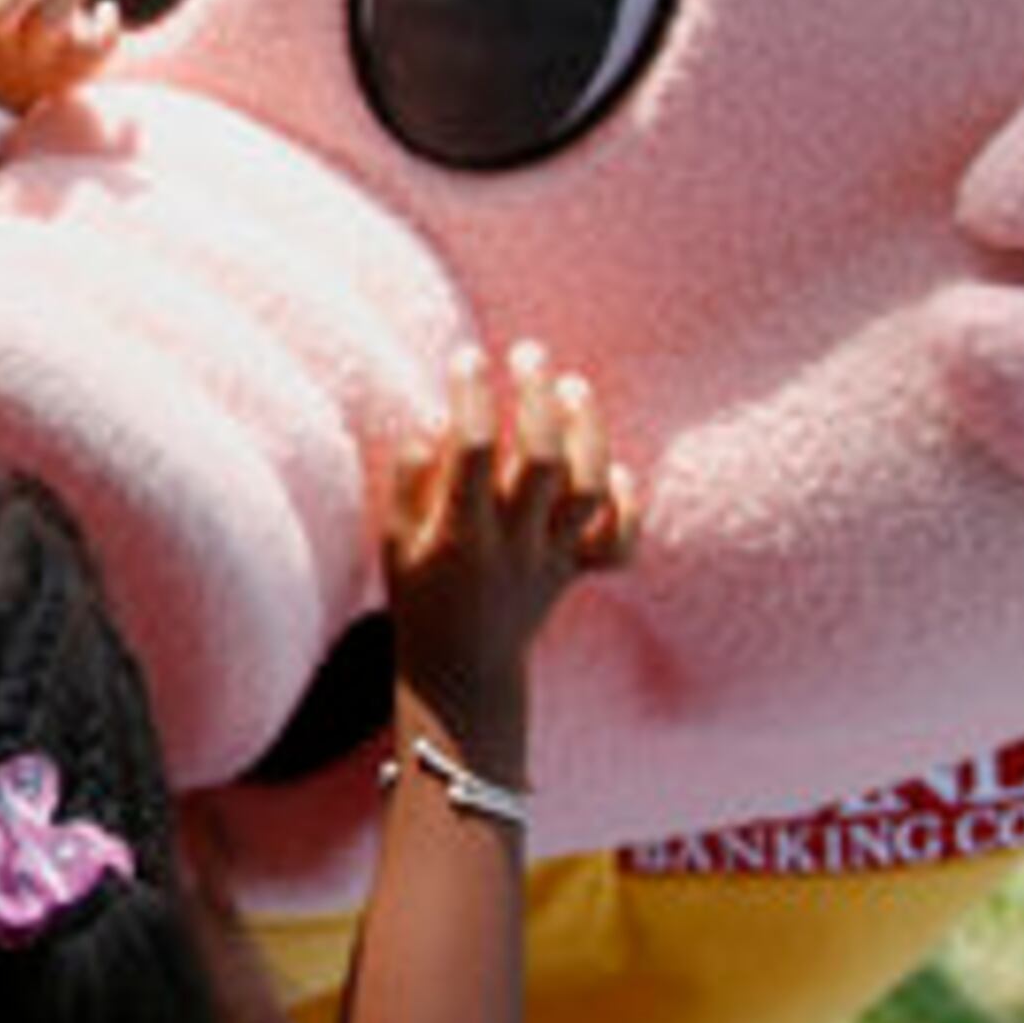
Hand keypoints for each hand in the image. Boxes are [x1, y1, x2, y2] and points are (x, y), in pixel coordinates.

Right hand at [384, 343, 634, 772]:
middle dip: (536, 399)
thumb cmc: (419, 590)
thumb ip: (412, 477)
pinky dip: (629, 505)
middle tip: (527, 353)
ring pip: (588, 490)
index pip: (470, 452)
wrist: (464, 670)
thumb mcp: (394, 537)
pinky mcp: (577, 572)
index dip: (471, 398)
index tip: (467, 356)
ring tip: (573, 384)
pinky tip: (617, 468)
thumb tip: (445, 417)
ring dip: (586, 432)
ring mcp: (550, 559)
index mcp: (458, 534)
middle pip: (539, 462)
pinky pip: (618, 544)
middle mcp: (511, 544)